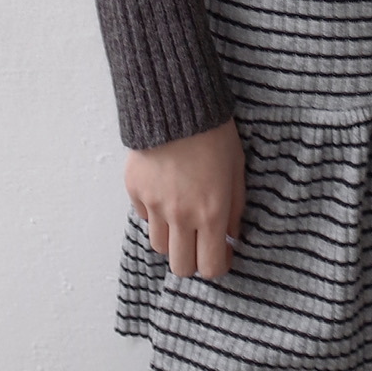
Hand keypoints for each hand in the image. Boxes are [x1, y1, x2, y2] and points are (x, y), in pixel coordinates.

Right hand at [125, 117, 245, 279]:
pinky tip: (166, 192)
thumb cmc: (214, 133)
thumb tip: (231, 237)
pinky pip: (144, 218)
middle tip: (199, 242)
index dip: (217, 265)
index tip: (221, 253)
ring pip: (159, 246)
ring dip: (172, 238)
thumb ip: (235, 208)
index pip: (209, 267)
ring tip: (182, 215)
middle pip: (180, 266)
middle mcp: (180, 216)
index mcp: (211, 213)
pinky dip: (154, 214)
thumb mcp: (236, 170)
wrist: (176, 103)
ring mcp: (154, 205)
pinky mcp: (134, 191)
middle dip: (191, 259)